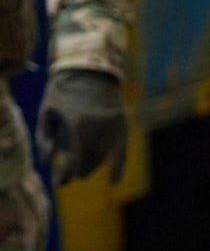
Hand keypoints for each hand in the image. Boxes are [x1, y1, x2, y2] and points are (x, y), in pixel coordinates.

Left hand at [36, 67, 124, 183]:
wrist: (89, 68)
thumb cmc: (63, 90)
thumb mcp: (46, 110)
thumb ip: (45, 137)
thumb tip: (48, 161)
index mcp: (78, 124)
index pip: (74, 159)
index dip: (66, 174)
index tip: (60, 183)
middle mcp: (98, 127)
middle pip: (89, 160)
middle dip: (78, 171)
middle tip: (69, 178)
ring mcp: (112, 125)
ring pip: (103, 156)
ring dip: (92, 166)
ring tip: (83, 171)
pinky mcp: (122, 123)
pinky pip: (122, 150)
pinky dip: (118, 166)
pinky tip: (113, 181)